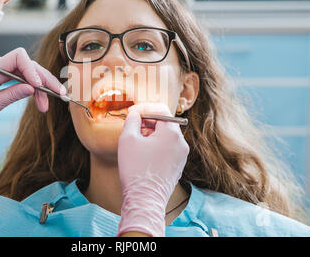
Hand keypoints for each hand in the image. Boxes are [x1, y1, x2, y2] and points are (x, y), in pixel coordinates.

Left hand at [0, 48, 64, 136]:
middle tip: (58, 95)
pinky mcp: (5, 74)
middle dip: (45, 80)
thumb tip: (32, 89)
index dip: (32, 69)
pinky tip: (40, 100)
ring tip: (46, 106)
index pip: (18, 57)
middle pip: (29, 65)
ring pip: (29, 73)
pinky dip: (33, 88)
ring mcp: (3, 68)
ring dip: (41, 88)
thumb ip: (11, 95)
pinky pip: (23, 78)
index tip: (39, 85)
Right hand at [117, 103, 188, 236]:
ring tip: (136, 143)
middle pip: (165, 123)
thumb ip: (132, 120)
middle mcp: (181, 143)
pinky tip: (143, 155)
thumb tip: (135, 114)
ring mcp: (181, 156)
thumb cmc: (136, 169)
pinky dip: (156, 147)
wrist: (145, 199)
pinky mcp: (178, 167)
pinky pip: (168, 149)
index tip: (132, 114)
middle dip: (147, 122)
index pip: (160, 110)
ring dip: (151, 135)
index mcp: (172, 133)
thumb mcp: (128, 139)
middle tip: (132, 128)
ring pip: (166, 137)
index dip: (144, 109)